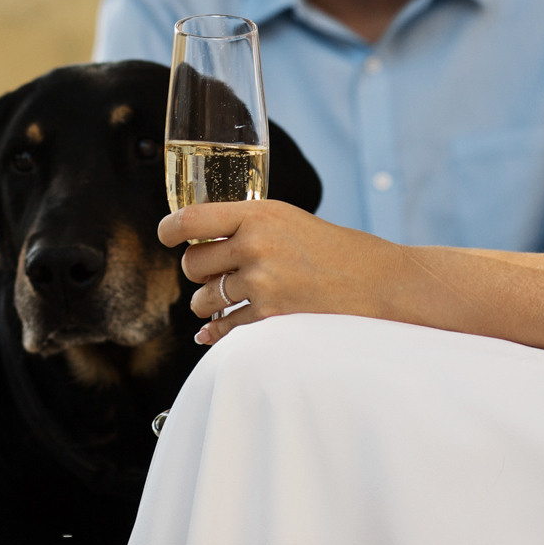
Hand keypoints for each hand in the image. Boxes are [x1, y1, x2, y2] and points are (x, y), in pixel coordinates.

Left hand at [161, 200, 406, 344]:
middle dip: (197, 271)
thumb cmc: (330, 248)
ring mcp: (262, 283)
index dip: (168, 229)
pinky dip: (215, 330)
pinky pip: (224, 327)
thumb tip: (195, 240)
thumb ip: (244, 225)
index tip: (165, 236)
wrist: (378, 282)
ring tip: (224, 298)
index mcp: (257, 214)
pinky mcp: (270, 317)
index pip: (191, 219)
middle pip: (192, 263)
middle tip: (214, 272)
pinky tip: (212, 330)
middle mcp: (255, 245)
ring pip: (203, 298)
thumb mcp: (286, 220)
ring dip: (206, 302)